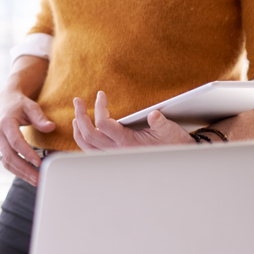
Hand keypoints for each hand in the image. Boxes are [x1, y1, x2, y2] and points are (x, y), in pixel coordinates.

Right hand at [0, 86, 54, 187]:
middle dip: (24, 169)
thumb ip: (40, 118)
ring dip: (20, 173)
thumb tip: (51, 128)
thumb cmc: (19, 103)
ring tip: (35, 181)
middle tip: (39, 179)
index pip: (15, 142)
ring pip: (6, 161)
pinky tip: (28, 176)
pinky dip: (16, 170)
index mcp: (5, 123)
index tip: (39, 162)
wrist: (5, 101)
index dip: (27, 153)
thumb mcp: (31, 106)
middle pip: (9, 156)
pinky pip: (5, 161)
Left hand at [71, 91, 191, 151]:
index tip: (101, 94)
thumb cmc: (173, 142)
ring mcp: (114, 155)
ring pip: (87, 146)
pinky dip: (83, 141)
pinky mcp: (115, 157)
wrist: (177, 159)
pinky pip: (92, 151)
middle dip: (80, 116)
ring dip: (78, 130)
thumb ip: (160, 122)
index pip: (103, 123)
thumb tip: (153, 114)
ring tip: (75, 116)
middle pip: (89, 134)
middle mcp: (117, 151)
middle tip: (77, 100)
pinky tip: (82, 131)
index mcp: (127, 142)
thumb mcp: (169, 130)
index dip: (99, 107)